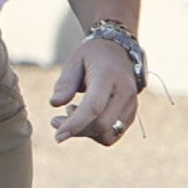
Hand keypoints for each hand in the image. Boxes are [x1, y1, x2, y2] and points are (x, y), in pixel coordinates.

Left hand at [46, 31, 142, 146]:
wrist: (120, 51)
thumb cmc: (92, 56)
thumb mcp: (74, 61)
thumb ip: (65, 82)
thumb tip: (55, 103)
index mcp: (108, 76)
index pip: (94, 106)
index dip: (75, 124)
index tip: (58, 137)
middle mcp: (125, 92)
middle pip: (101, 125)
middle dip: (76, 129)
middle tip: (55, 120)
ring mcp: (131, 105)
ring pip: (108, 134)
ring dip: (85, 133)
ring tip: (72, 112)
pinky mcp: (131, 114)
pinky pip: (112, 135)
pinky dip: (95, 133)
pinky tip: (85, 118)